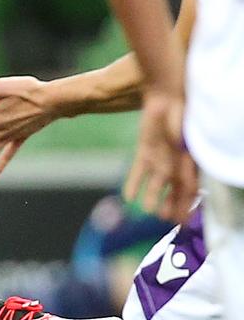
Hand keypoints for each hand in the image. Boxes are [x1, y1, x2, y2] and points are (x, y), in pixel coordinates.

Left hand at [124, 90, 196, 221]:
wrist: (167, 98)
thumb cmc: (183, 119)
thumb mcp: (187, 143)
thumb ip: (186, 164)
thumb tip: (190, 186)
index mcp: (190, 163)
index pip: (190, 189)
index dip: (188, 204)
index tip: (186, 220)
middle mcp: (175, 163)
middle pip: (174, 190)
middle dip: (172, 205)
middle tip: (168, 221)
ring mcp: (160, 158)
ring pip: (156, 184)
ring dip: (153, 197)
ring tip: (150, 212)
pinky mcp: (145, 151)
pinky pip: (138, 171)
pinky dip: (133, 184)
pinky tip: (128, 198)